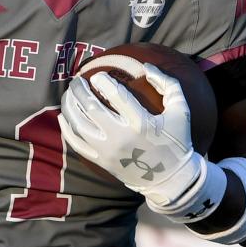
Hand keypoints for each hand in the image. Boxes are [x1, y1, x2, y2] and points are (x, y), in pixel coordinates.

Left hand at [59, 65, 202, 206]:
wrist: (170, 179)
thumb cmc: (177, 141)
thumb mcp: (181, 110)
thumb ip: (168, 84)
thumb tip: (147, 67)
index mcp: (141, 123)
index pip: (117, 96)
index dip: (103, 82)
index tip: (97, 75)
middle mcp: (121, 137)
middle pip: (91, 108)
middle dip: (80, 90)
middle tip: (77, 81)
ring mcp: (108, 151)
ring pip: (79, 124)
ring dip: (70, 106)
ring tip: (69, 94)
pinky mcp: (101, 162)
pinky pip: (77, 144)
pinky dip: (67, 128)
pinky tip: (64, 116)